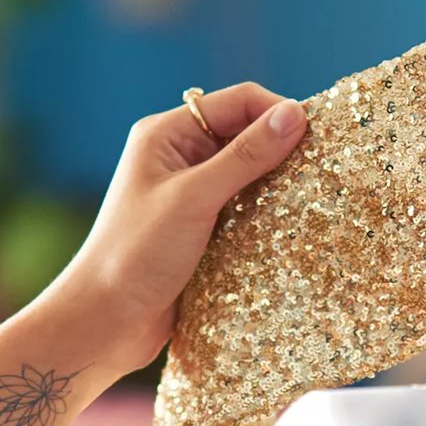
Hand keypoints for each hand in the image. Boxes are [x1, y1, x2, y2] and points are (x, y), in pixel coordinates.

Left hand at [43, 81, 308, 374]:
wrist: (104, 323)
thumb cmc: (135, 254)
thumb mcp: (194, 199)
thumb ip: (244, 156)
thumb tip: (295, 115)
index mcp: (167, 134)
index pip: (238, 103)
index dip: (279, 113)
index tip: (319, 138)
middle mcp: (179, 157)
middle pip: (247, 136)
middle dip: (282, 150)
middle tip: (320, 171)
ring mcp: (190, 195)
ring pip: (250, 175)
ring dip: (277, 186)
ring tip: (309, 201)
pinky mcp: (201, 230)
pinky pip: (245, 210)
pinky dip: (266, 215)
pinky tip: (287, 229)